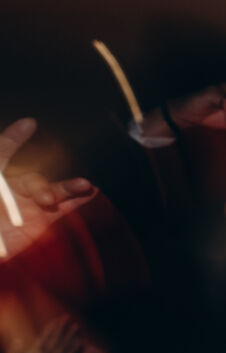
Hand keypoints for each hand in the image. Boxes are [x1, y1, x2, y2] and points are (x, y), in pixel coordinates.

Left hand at [0, 119, 96, 256]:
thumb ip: (3, 152)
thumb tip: (31, 133)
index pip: (3, 154)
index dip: (14, 139)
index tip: (30, 124)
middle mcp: (10, 193)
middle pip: (31, 179)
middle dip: (41, 185)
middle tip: (45, 199)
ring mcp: (27, 211)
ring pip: (52, 192)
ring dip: (69, 188)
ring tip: (86, 186)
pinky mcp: (41, 228)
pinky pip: (62, 212)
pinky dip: (77, 203)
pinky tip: (91, 194)